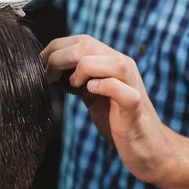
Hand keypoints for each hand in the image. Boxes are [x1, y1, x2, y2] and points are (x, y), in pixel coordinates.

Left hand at [42, 35, 183, 185]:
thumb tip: (47, 69)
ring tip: (74, 87)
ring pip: (100, 59)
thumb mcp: (93, 94)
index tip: (40, 67)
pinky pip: (116, 85)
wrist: (149, 149)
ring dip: (79, 70)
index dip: (54, 50)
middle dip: (58, 59)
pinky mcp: (134, 103)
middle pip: (85, 44)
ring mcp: (131, 82)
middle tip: (49, 79)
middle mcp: (123, 65)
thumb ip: (78, 79)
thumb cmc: (118, 121)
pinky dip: (99, 87)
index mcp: (112, 60)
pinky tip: (91, 94)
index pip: (79, 39)